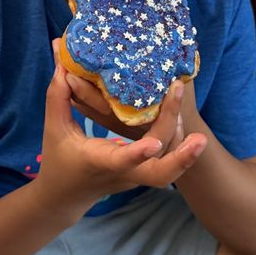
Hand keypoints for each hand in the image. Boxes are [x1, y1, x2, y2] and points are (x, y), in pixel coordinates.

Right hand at [34, 41, 206, 214]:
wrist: (66, 196)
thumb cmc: (59, 159)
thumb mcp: (54, 127)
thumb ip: (58, 94)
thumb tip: (60, 58)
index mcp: (99, 162)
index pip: (121, 161)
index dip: (137, 154)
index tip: (154, 146)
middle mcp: (123, 172)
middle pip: (160, 175)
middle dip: (182, 159)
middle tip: (200, 137)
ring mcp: (137, 175)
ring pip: (169, 168)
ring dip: (185, 146)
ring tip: (184, 103)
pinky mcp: (144, 172)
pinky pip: (167, 159)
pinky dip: (178, 140)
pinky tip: (178, 112)